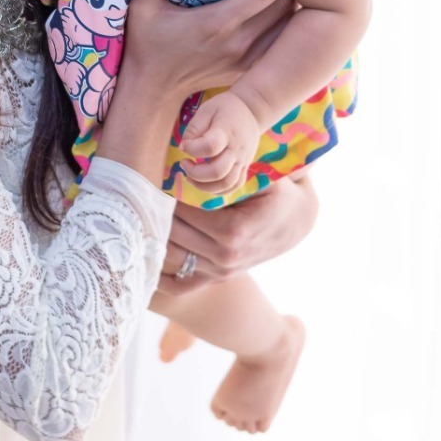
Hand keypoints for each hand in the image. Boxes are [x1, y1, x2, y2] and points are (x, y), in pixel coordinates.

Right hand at [121, 0, 293, 107]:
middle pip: (286, 7)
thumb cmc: (146, 43)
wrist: (152, 90)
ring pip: (288, 27)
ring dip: (288, 6)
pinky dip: (282, 27)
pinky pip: (279, 45)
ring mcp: (247, 61)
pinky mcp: (248, 71)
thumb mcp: (142, 4)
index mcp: (217, 23)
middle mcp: (239, 44)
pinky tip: (272, 14)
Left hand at [151, 173, 318, 298]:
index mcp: (233, 230)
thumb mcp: (263, 175)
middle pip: (174, 232)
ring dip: (154, 237)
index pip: (185, 212)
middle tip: (144, 193)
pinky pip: (182, 285)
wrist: (296, 221)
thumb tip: (204, 156)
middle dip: (158, 212)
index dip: (169, 193)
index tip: (161, 177)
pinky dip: (162, 276)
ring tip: (143, 215)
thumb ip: (235, 168)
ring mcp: (221, 272)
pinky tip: (147, 257)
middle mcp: (225, 256)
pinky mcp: (217, 279)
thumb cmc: (276, 192)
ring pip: (172, 256)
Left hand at [180, 90, 261, 195]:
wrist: (252, 111)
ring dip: (203, 186)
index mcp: (227, 131)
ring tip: (189, 176)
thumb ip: (194, 128)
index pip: (209, 147)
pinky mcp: (244, 167)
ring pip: (225, 184)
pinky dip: (217, 190)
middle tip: (184, 163)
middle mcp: (237, 149)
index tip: (184, 145)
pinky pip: (233, 186)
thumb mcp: (207, 109)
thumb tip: (183, 148)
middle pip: (217, 171)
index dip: (192, 149)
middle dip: (195, 173)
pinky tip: (204, 182)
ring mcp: (243, 160)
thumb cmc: (225, 109)